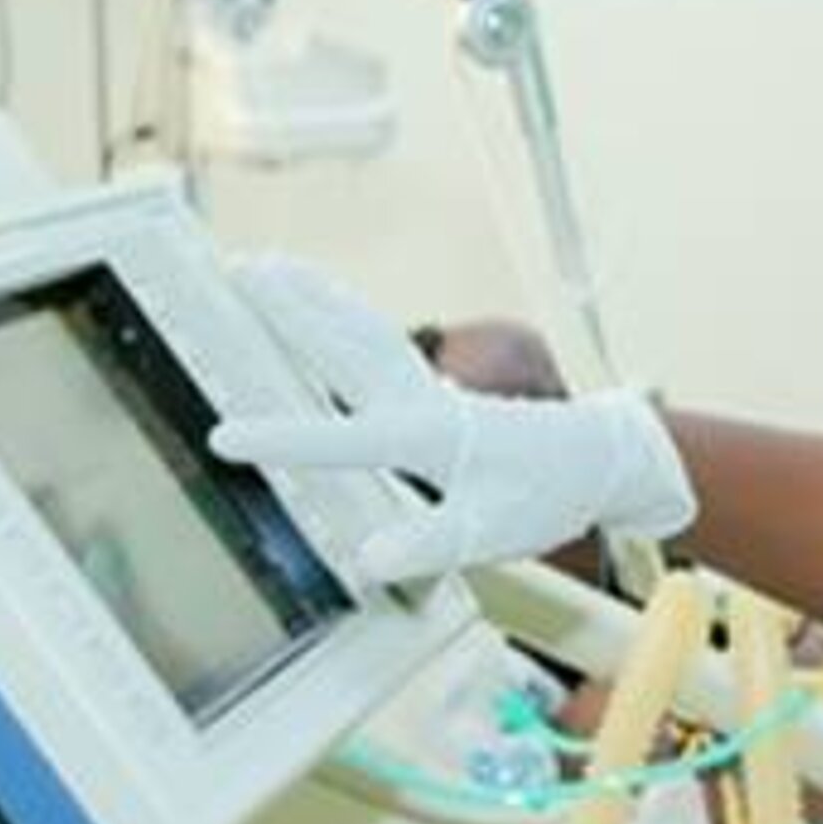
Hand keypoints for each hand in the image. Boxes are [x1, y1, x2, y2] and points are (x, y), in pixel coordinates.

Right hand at [207, 254, 694, 589]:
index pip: (339, 439)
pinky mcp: (433, 389)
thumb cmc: (545, 495)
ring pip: (358, 330)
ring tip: (266, 266)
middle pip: (341, 344)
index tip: (222, 436)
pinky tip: (324, 306)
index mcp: (424, 437)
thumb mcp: (491, 533)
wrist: (601, 459)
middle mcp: (418, 401)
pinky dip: (342, 313)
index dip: (280, 439)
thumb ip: (429, 543)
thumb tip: (371, 557)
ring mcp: (425, 387)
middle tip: (236, 269)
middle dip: (288, 308)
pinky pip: (375, 340)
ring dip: (311, 296)